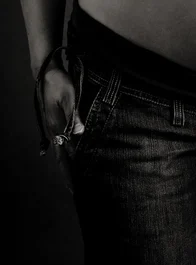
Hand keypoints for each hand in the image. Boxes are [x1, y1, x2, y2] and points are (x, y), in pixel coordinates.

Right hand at [42, 66, 84, 192]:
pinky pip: (63, 141)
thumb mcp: (69, 96)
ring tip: (75, 179)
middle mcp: (54, 130)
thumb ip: (75, 115)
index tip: (76, 187)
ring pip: (62, 150)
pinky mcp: (57, 122)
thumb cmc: (58, 83)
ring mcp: (54, 127)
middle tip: (75, 191)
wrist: (47, 73)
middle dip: (68, 174)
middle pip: (62, 157)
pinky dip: (68, 152)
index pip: (65, 154)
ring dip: (69, 164)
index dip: (71, 171)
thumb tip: (80, 133)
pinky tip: (71, 157)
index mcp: (57, 127)